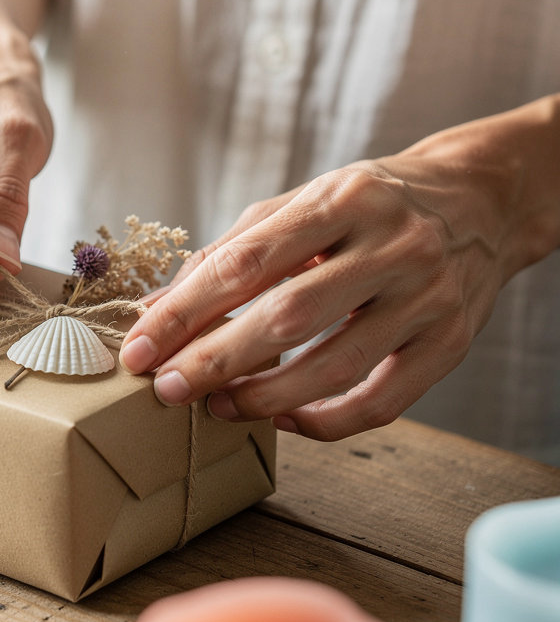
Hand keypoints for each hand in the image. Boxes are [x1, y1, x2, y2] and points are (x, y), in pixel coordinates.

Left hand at [119, 101, 559, 440]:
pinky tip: (283, 419)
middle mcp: (392, 245)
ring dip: (263, 396)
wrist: (482, 200)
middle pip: (289, 315)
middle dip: (215, 359)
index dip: (184, 312)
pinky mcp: (451, 343)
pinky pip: (383, 402)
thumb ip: (230, 253)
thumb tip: (157, 310)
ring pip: (336, 365)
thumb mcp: (301, 205)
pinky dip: (326, 422)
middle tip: (166, 388)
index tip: (139, 349)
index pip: (245, 262)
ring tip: (215, 407)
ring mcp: (427, 297)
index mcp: (341, 199)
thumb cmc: (368, 206)